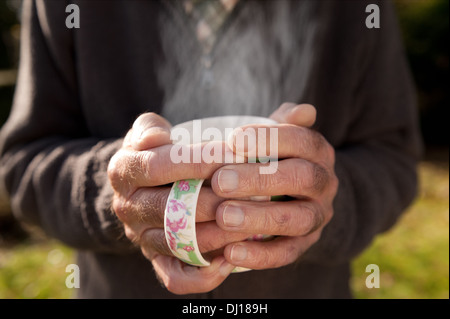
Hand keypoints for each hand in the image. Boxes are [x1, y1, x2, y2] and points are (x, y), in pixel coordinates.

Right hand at [107, 113, 242, 293]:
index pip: (160, 165)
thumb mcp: (148, 131)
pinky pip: (175, 278)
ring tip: (254, 221)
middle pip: (172, 207)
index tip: (234, 153)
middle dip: (216, 198)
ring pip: (180, 242)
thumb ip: (151, 127)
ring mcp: (141, 237)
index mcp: (123, 171)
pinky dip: (203, 275)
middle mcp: (127, 207)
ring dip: (220, 234)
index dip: (198, 160)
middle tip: (254, 189)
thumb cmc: (155, 154)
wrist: (140, 188)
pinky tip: (229, 261)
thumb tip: (159, 136)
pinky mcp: (156, 260)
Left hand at [211, 103, 338, 268]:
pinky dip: (260, 256)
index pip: (302, 140)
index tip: (233, 141)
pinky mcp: (306, 244)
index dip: (269, 139)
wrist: (301, 194)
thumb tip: (304, 110)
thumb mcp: (281, 136)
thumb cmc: (277, 159)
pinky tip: (229, 253)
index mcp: (317, 152)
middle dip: (260, 179)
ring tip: (223, 216)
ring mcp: (317, 215)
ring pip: (297, 219)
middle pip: (302, 178)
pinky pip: (288, 253)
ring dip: (259, 218)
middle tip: (220, 181)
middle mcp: (324, 183)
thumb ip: (284, 123)